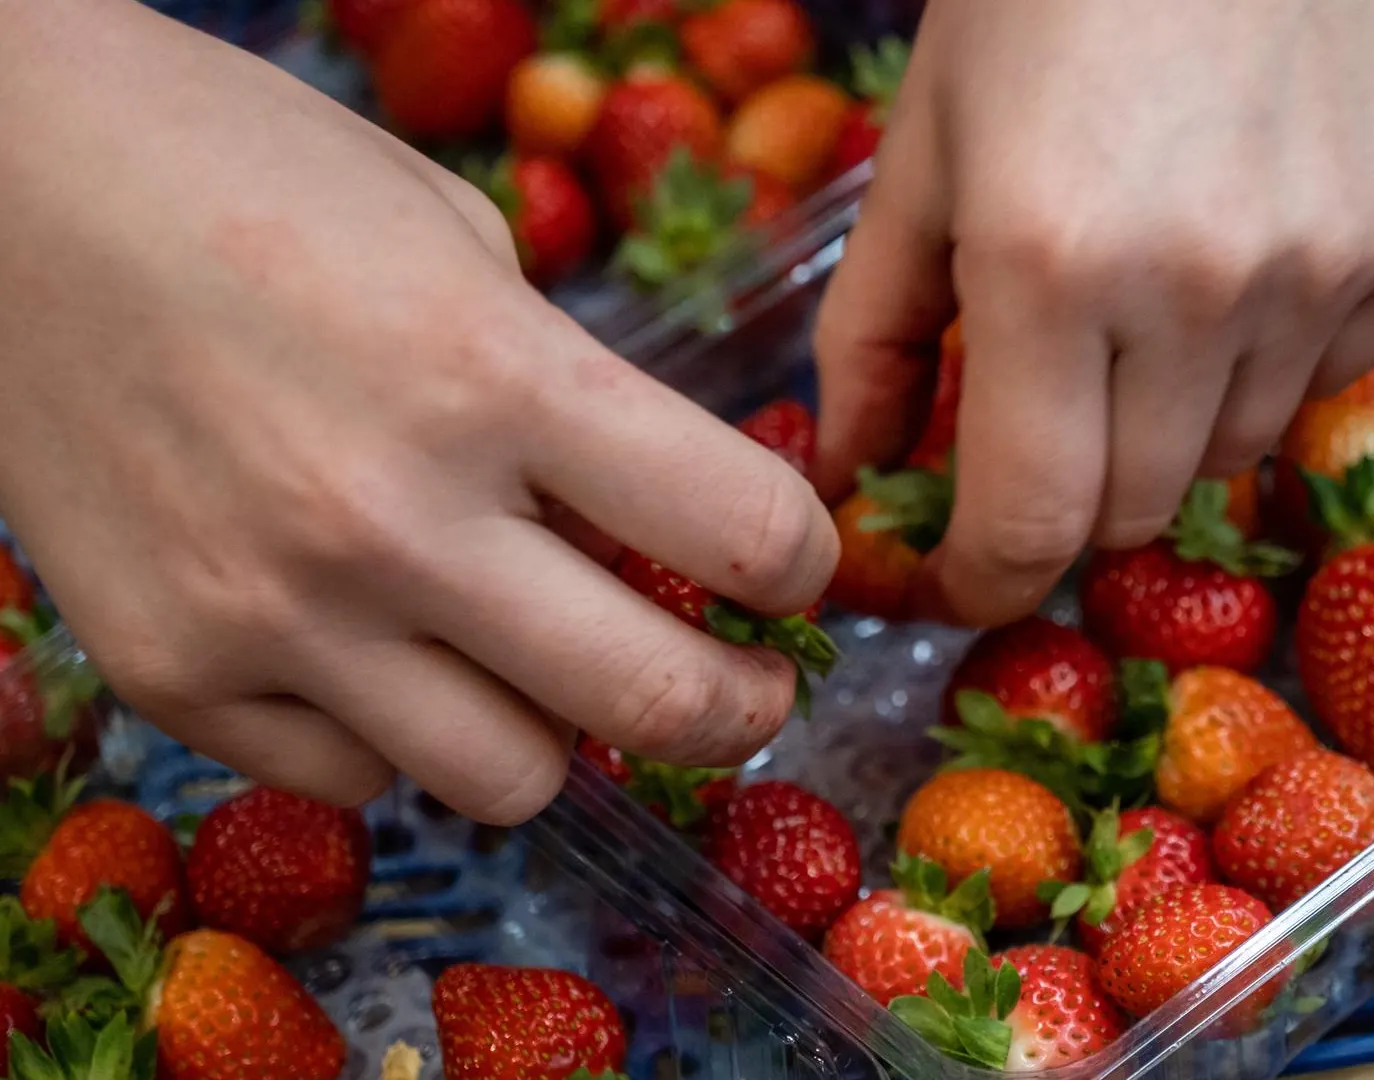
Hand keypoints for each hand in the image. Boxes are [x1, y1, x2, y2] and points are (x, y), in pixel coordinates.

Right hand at [0, 0, 836, 822]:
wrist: (3, 183)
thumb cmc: (251, 177)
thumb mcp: (458, 244)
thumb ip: (569, 395)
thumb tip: (658, 524)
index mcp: (494, 374)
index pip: (745, 532)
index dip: (803, 564)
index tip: (793, 570)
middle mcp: (393, 515)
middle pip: (654, 703)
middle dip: (738, 706)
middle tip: (743, 686)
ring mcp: (274, 613)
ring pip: (512, 781)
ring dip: (560, 734)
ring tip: (542, 668)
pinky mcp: (172, 672)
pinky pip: (355, 779)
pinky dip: (399, 737)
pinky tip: (384, 655)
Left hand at [812, 0, 1373, 625]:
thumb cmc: (1040, 0)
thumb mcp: (922, 154)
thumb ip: (873, 334)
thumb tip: (853, 476)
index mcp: (1047, 265)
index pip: (1031, 523)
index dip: (986, 582)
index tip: (969, 583)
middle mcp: (1203, 286)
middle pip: (1137, 511)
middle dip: (1075, 489)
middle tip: (1052, 405)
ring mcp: (1329, 267)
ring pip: (1235, 454)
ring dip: (1174, 421)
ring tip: (1151, 293)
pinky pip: (1331, 377)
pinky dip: (1272, 354)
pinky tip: (1245, 246)